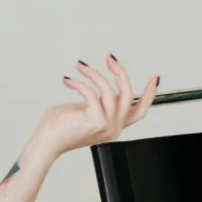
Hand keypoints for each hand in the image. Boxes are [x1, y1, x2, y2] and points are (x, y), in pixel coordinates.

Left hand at [31, 55, 158, 160]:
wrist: (46, 143)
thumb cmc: (59, 128)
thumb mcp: (85, 111)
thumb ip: (98, 101)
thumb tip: (100, 82)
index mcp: (114, 126)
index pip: (140, 111)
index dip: (150, 94)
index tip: (155, 78)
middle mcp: (113, 127)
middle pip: (129, 95)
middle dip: (120, 72)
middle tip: (110, 58)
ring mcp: (106, 125)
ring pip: (110, 91)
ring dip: (94, 74)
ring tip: (81, 66)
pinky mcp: (95, 120)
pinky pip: (92, 93)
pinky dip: (79, 83)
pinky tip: (69, 80)